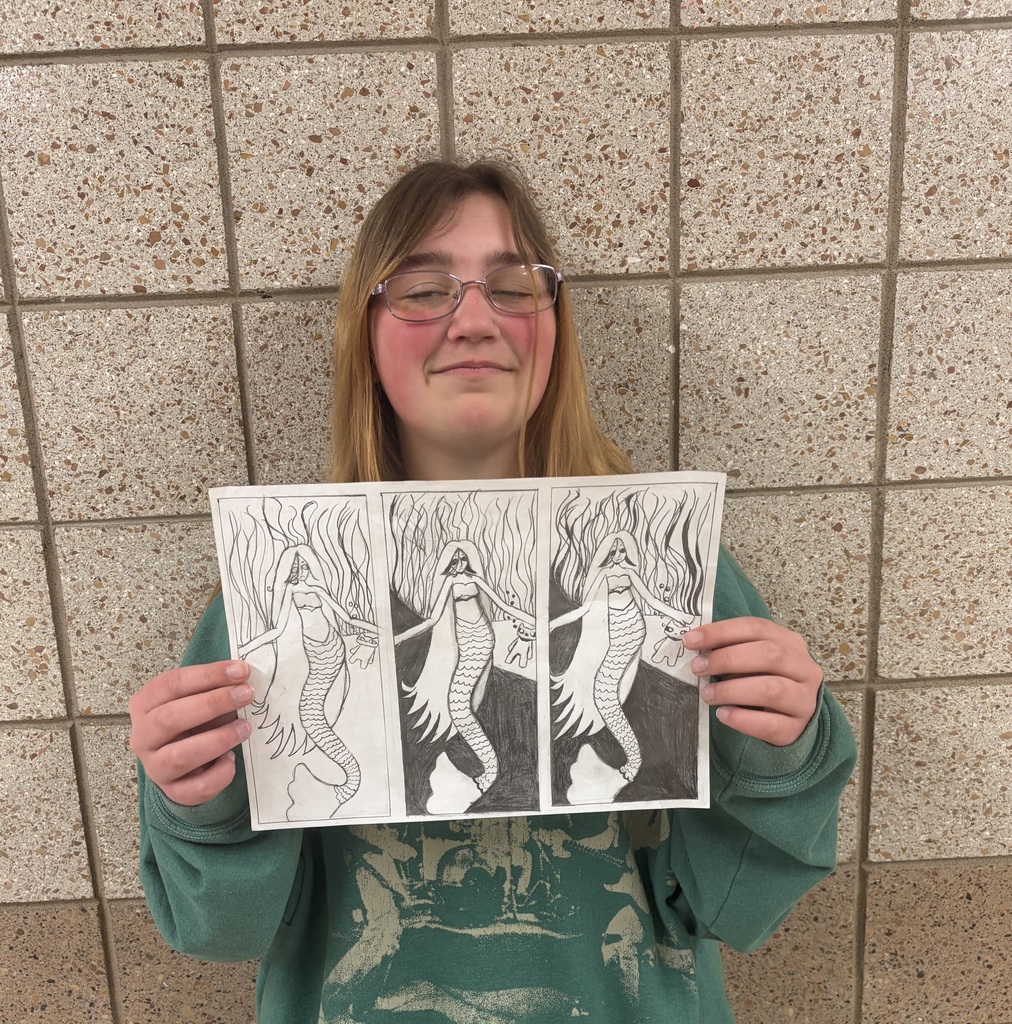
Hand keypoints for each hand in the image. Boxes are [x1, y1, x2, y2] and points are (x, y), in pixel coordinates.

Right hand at [129, 660, 255, 805]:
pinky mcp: (173, 792)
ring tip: (245, 727)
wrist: (182, 762)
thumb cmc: (192, 721)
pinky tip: (232, 760)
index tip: (240, 671)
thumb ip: (214, 688)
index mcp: (144, 705)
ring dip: (218, 739)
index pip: (170, 684)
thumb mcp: (198, 698)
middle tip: (246, 694)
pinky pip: (196, 788)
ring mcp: (155, 768)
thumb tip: (243, 679)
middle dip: (212, 704)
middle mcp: (143, 737)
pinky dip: (219, 774)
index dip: (207, 675)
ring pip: (180, 756)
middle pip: (169, 718)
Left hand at [683, 617, 822, 745]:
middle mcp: (804, 668)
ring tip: (707, 694)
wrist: (790, 719)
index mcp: (790, 643)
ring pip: (772, 690)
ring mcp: (804, 700)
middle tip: (698, 668)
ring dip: (733, 690)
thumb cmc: (763, 681)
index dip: (721, 631)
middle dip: (727, 659)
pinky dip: (742, 719)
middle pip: (770, 654)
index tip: (690, 640)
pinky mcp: (797, 729)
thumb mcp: (751, 660)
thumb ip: (731, 650)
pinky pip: (771, 724)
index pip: (756, 628)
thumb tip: (695, 645)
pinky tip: (722, 715)